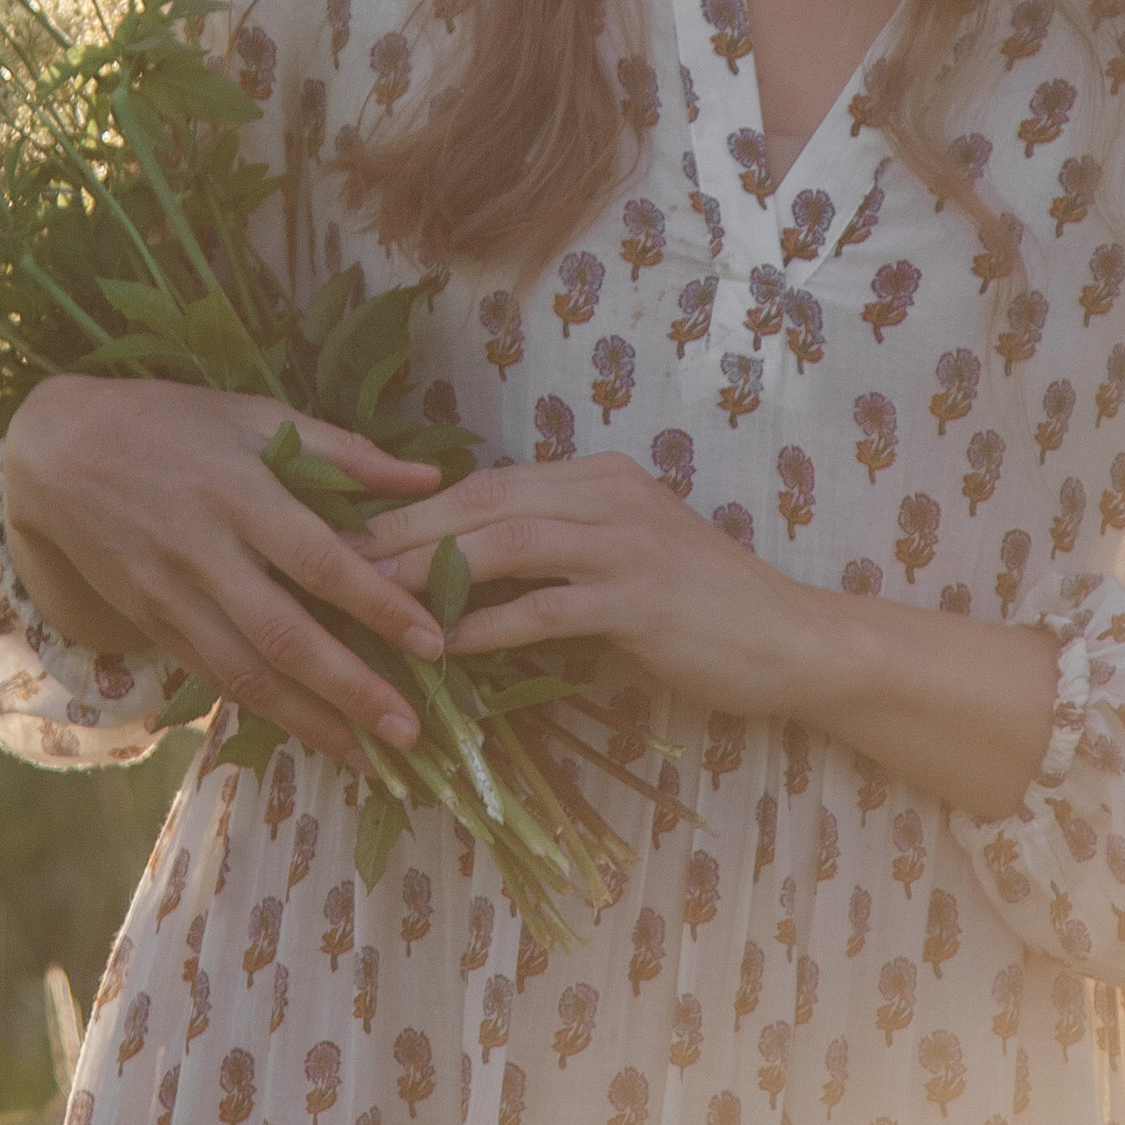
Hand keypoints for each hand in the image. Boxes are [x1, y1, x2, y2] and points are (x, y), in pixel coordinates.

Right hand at [1, 375, 446, 775]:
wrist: (55, 455)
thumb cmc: (169, 423)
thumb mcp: (252, 414)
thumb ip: (342, 451)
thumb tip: (429, 477)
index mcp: (237, 491)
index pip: (319, 560)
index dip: (377, 605)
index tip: (434, 642)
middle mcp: (202, 552)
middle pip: (283, 635)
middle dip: (351, 690)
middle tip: (409, 731)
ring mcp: (170, 596)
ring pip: (245, 673)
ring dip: (311, 722)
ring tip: (370, 759)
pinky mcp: (151, 625)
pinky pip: (213, 676)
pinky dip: (264, 711)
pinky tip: (308, 733)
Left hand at [373, 453, 797, 720]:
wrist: (787, 638)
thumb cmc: (699, 607)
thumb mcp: (622, 557)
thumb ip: (556, 551)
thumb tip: (464, 572)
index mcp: (598, 476)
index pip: (488, 482)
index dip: (416, 507)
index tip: (355, 532)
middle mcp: (609, 494)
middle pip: (483, 502)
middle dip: (405, 532)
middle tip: (337, 561)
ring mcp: (626, 543)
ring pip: (505, 545)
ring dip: (433, 574)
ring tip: (374, 602)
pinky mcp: (639, 599)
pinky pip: (545, 608)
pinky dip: (488, 626)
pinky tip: (445, 648)